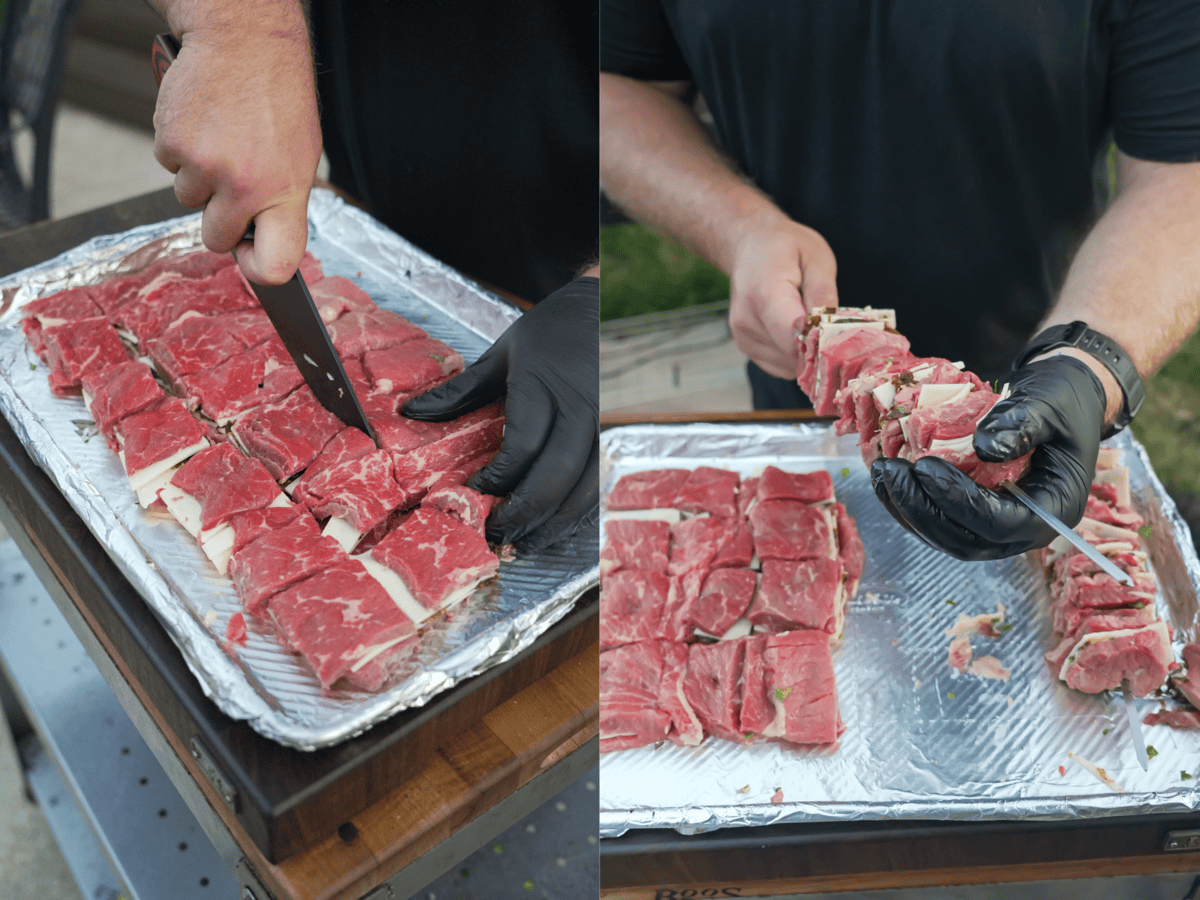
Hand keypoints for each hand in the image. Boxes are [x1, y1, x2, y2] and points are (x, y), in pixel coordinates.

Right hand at [152, 22, 320, 284]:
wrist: (244, 40)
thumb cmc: (277, 98)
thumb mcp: (300, 156)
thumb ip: (281, 201)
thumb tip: (262, 241)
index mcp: (286, 192)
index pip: (276, 263)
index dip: (260, 271)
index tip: (252, 258)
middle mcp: (245, 186)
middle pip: (216, 239)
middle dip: (219, 220)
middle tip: (231, 185)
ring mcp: (205, 166)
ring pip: (188, 200)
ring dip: (198, 178)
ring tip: (221, 139)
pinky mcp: (172, 144)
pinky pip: (169, 166)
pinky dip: (180, 148)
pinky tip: (202, 122)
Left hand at [402, 277, 598, 548]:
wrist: (606, 310)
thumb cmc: (551, 331)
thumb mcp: (502, 352)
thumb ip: (460, 390)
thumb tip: (411, 414)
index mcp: (546, 386)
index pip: (522, 447)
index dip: (496, 480)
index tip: (470, 493)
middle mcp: (581, 410)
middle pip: (555, 477)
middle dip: (523, 513)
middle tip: (493, 534)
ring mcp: (604, 428)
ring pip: (584, 491)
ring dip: (552, 525)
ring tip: (521, 543)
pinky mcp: (616, 440)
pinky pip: (599, 487)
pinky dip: (576, 515)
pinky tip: (553, 528)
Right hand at [728, 218, 837, 378]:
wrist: (748, 246)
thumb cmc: (784, 247)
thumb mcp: (816, 257)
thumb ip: (824, 292)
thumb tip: (834, 326)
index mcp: (764, 293)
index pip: (795, 337)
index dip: (823, 343)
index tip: (843, 337)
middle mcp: (747, 320)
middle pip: (793, 355)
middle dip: (819, 348)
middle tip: (836, 330)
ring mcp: (744, 337)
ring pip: (789, 364)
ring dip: (808, 353)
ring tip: (813, 325)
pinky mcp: (746, 347)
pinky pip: (781, 365)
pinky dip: (795, 356)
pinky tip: (799, 332)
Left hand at [868, 354, 1108, 559]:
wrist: (1064, 401)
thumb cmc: (1061, 401)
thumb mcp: (1048, 403)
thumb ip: (1020, 423)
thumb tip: (984, 449)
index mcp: (1053, 509)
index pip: (1001, 523)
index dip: (960, 501)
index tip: (925, 467)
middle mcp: (1026, 529)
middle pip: (966, 539)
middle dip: (922, 509)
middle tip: (891, 471)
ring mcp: (999, 529)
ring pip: (946, 538)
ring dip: (908, 510)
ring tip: (883, 473)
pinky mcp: (976, 518)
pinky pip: (939, 524)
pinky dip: (909, 506)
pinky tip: (887, 479)